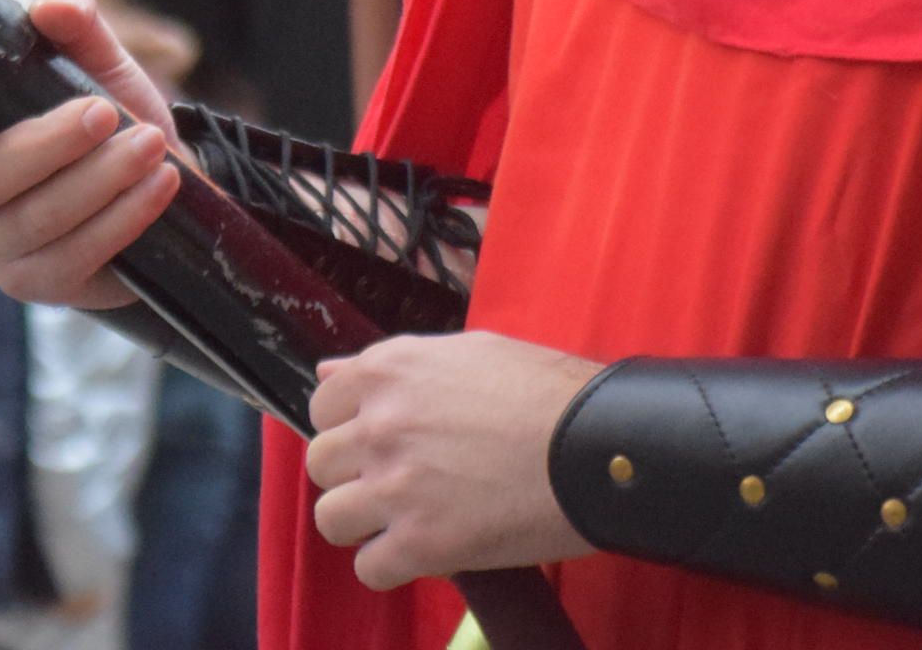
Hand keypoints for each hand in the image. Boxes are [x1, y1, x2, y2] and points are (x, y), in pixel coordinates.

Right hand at [0, 0, 180, 309]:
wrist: (160, 173)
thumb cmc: (105, 110)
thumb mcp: (94, 55)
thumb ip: (73, 19)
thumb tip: (55, 6)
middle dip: (47, 145)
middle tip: (104, 113)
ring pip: (33, 220)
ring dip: (99, 180)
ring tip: (149, 144)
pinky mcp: (38, 283)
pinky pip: (73, 258)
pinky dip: (122, 218)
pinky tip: (157, 184)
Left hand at [305, 333, 603, 590]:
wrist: (599, 446)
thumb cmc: (547, 394)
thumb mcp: (468, 352)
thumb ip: (394, 365)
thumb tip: (329, 372)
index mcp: (389, 371)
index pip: (324, 404)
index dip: (350, 426)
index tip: (379, 441)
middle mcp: (380, 425)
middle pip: (322, 463)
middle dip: (354, 476)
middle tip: (398, 483)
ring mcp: (396, 485)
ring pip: (332, 518)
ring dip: (364, 524)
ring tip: (406, 521)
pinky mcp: (422, 542)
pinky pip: (369, 568)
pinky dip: (391, 567)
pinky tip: (425, 552)